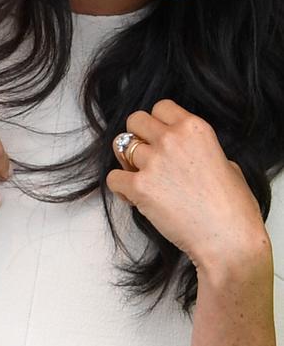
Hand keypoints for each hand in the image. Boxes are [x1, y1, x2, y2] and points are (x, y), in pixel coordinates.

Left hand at [106, 99, 269, 272]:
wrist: (227, 239)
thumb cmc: (233, 208)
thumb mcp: (226, 164)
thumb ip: (201, 151)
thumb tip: (189, 155)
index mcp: (195, 128)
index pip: (161, 107)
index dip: (157, 123)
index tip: (159, 137)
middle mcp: (172, 139)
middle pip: (135, 120)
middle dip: (138, 136)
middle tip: (145, 155)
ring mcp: (154, 162)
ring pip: (120, 145)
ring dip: (126, 161)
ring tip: (138, 176)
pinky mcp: (140, 187)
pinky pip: (113, 177)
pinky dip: (119, 187)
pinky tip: (133, 196)